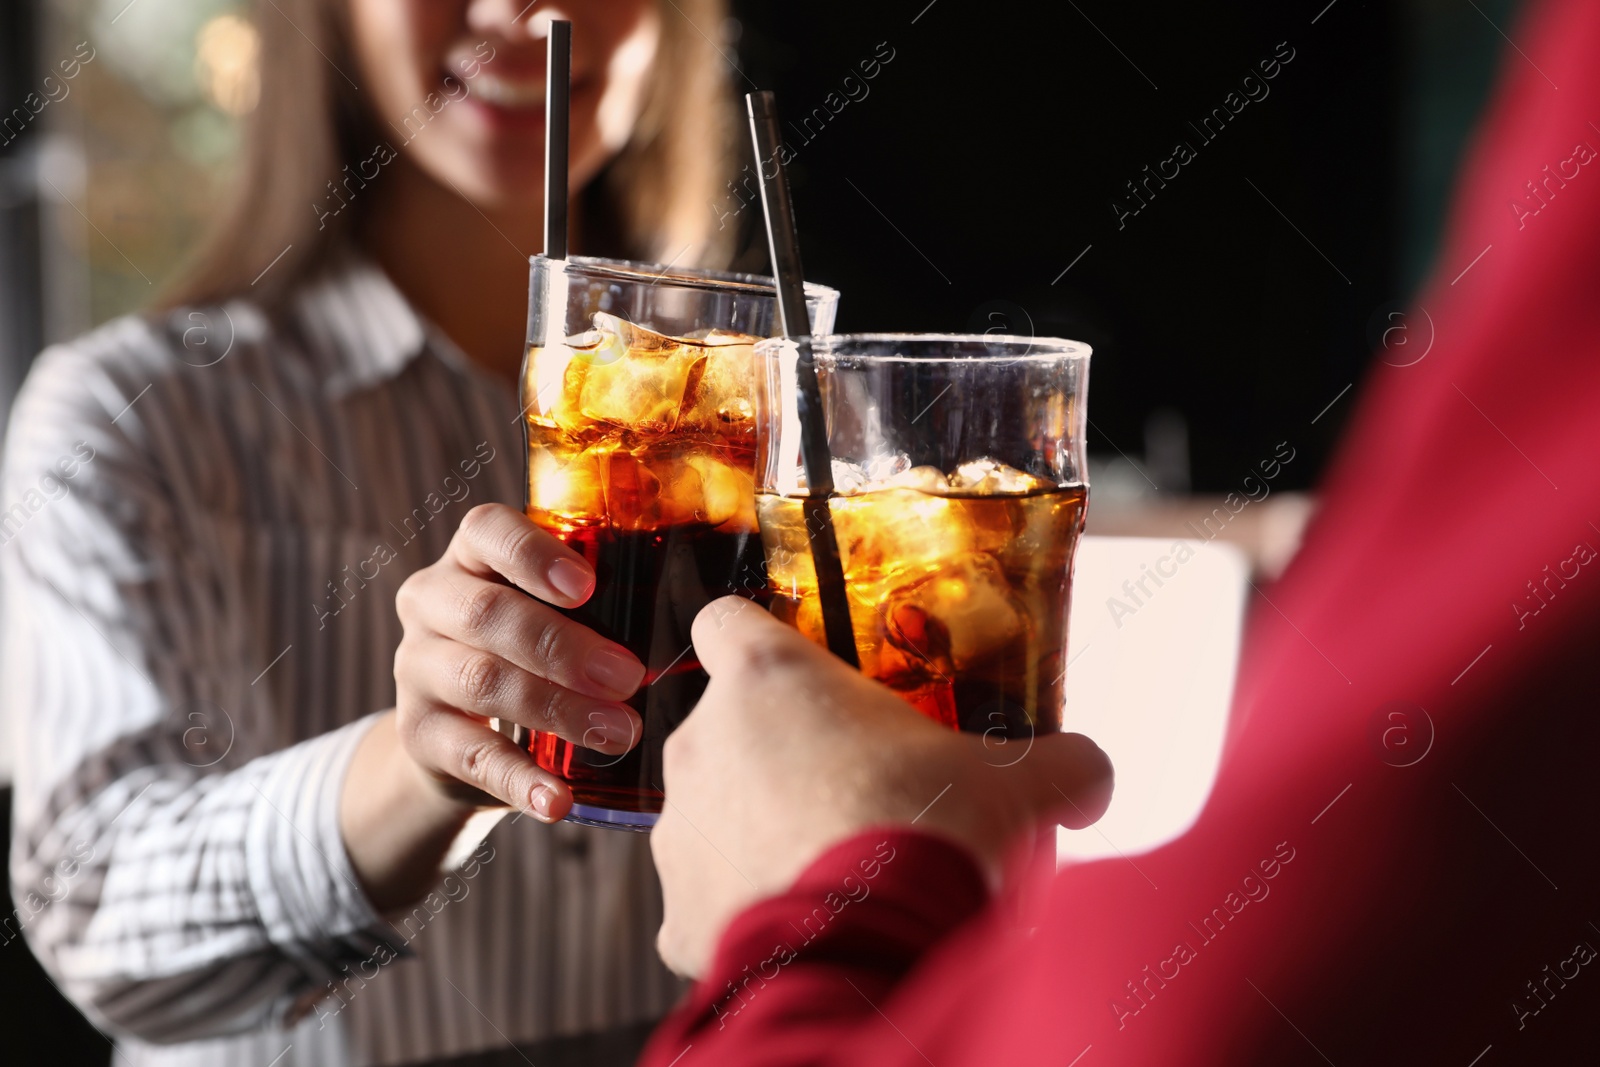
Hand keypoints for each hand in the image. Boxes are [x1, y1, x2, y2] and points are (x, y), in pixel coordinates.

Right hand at [392, 503, 644, 821]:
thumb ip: (601, 601)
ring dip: (558, 710)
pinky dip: (521, 781)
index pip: (487, 530)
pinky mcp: (419, 735)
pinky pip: (472, 756)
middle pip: (488, 612)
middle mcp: (432, 602)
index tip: (588, 586)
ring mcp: (418, 669)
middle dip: (563, 646)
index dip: (533, 553)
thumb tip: (710, 613)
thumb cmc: (533, 653)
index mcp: (472, 557)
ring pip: (482, 681)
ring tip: (618, 734)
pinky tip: (559, 800)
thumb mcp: (551, 613)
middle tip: (629, 677)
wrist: (458, 735)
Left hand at [651, 596, 1113, 976]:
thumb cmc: (929, 840)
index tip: (796, 669)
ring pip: (716, 815)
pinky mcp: (680, 914)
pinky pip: (710, 900)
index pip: (725, 621)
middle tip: (852, 786)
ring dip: (761, 832)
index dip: (758, 640)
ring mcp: (682, 833)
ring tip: (835, 866)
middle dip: (780, 755)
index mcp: (768, 681)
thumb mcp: (1014, 782)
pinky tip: (808, 926)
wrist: (877, 954)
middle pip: (728, 728)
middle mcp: (704, 744)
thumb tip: (1090, 778)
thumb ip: (1058, 764)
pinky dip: (748, 911)